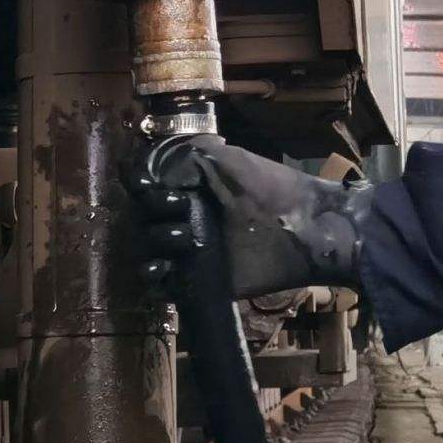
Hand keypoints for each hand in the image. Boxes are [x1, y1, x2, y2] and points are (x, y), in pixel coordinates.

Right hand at [136, 136, 364, 301]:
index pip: (144, 188)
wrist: (306, 229)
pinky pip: (161, 286)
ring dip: (151, 247)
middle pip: (139, 221)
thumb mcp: (233, 160)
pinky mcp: (197, 282)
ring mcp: (188, 253)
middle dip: (150, 215)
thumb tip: (154, 164)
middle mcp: (183, 219)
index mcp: (188, 189)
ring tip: (182, 242)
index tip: (143, 185)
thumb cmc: (273, 188)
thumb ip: (193, 155)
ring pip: (146, 253)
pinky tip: (166, 269)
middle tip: (181, 210)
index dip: (137, 185)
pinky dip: (154, 279)